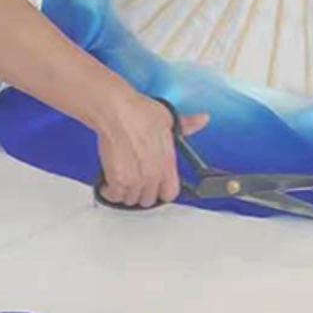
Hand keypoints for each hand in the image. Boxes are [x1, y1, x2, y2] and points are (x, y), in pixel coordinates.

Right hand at [96, 94, 209, 209]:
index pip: (170, 193)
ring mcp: (135, 179)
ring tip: (124, 182)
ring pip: (131, 199)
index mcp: (167, 162)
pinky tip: (111, 183)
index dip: (163, 191)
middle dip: (143, 192)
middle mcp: (152, 174)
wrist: (116, 112)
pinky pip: (114, 196)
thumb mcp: (168, 118)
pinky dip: (111, 191)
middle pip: (149, 199)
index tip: (157, 187)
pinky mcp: (117, 180)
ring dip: (127, 193)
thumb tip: (201, 120)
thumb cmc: (138, 113)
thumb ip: (186, 126)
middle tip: (137, 181)